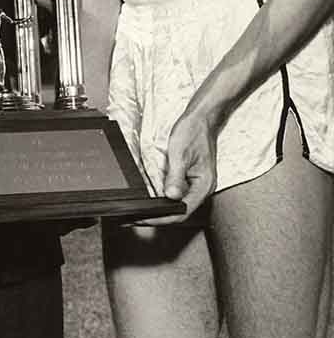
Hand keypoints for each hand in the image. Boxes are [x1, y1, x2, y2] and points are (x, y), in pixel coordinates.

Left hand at [140, 108, 217, 224]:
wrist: (201, 119)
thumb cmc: (193, 132)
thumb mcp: (180, 154)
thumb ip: (175, 177)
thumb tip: (170, 197)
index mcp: (204, 186)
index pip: (182, 212)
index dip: (161, 218)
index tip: (143, 219)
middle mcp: (201, 189)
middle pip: (179, 212)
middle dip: (156, 217)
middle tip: (134, 218)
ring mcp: (195, 185)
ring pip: (176, 206)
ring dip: (158, 210)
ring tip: (138, 213)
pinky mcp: (189, 180)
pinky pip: (176, 195)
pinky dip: (162, 200)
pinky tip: (150, 200)